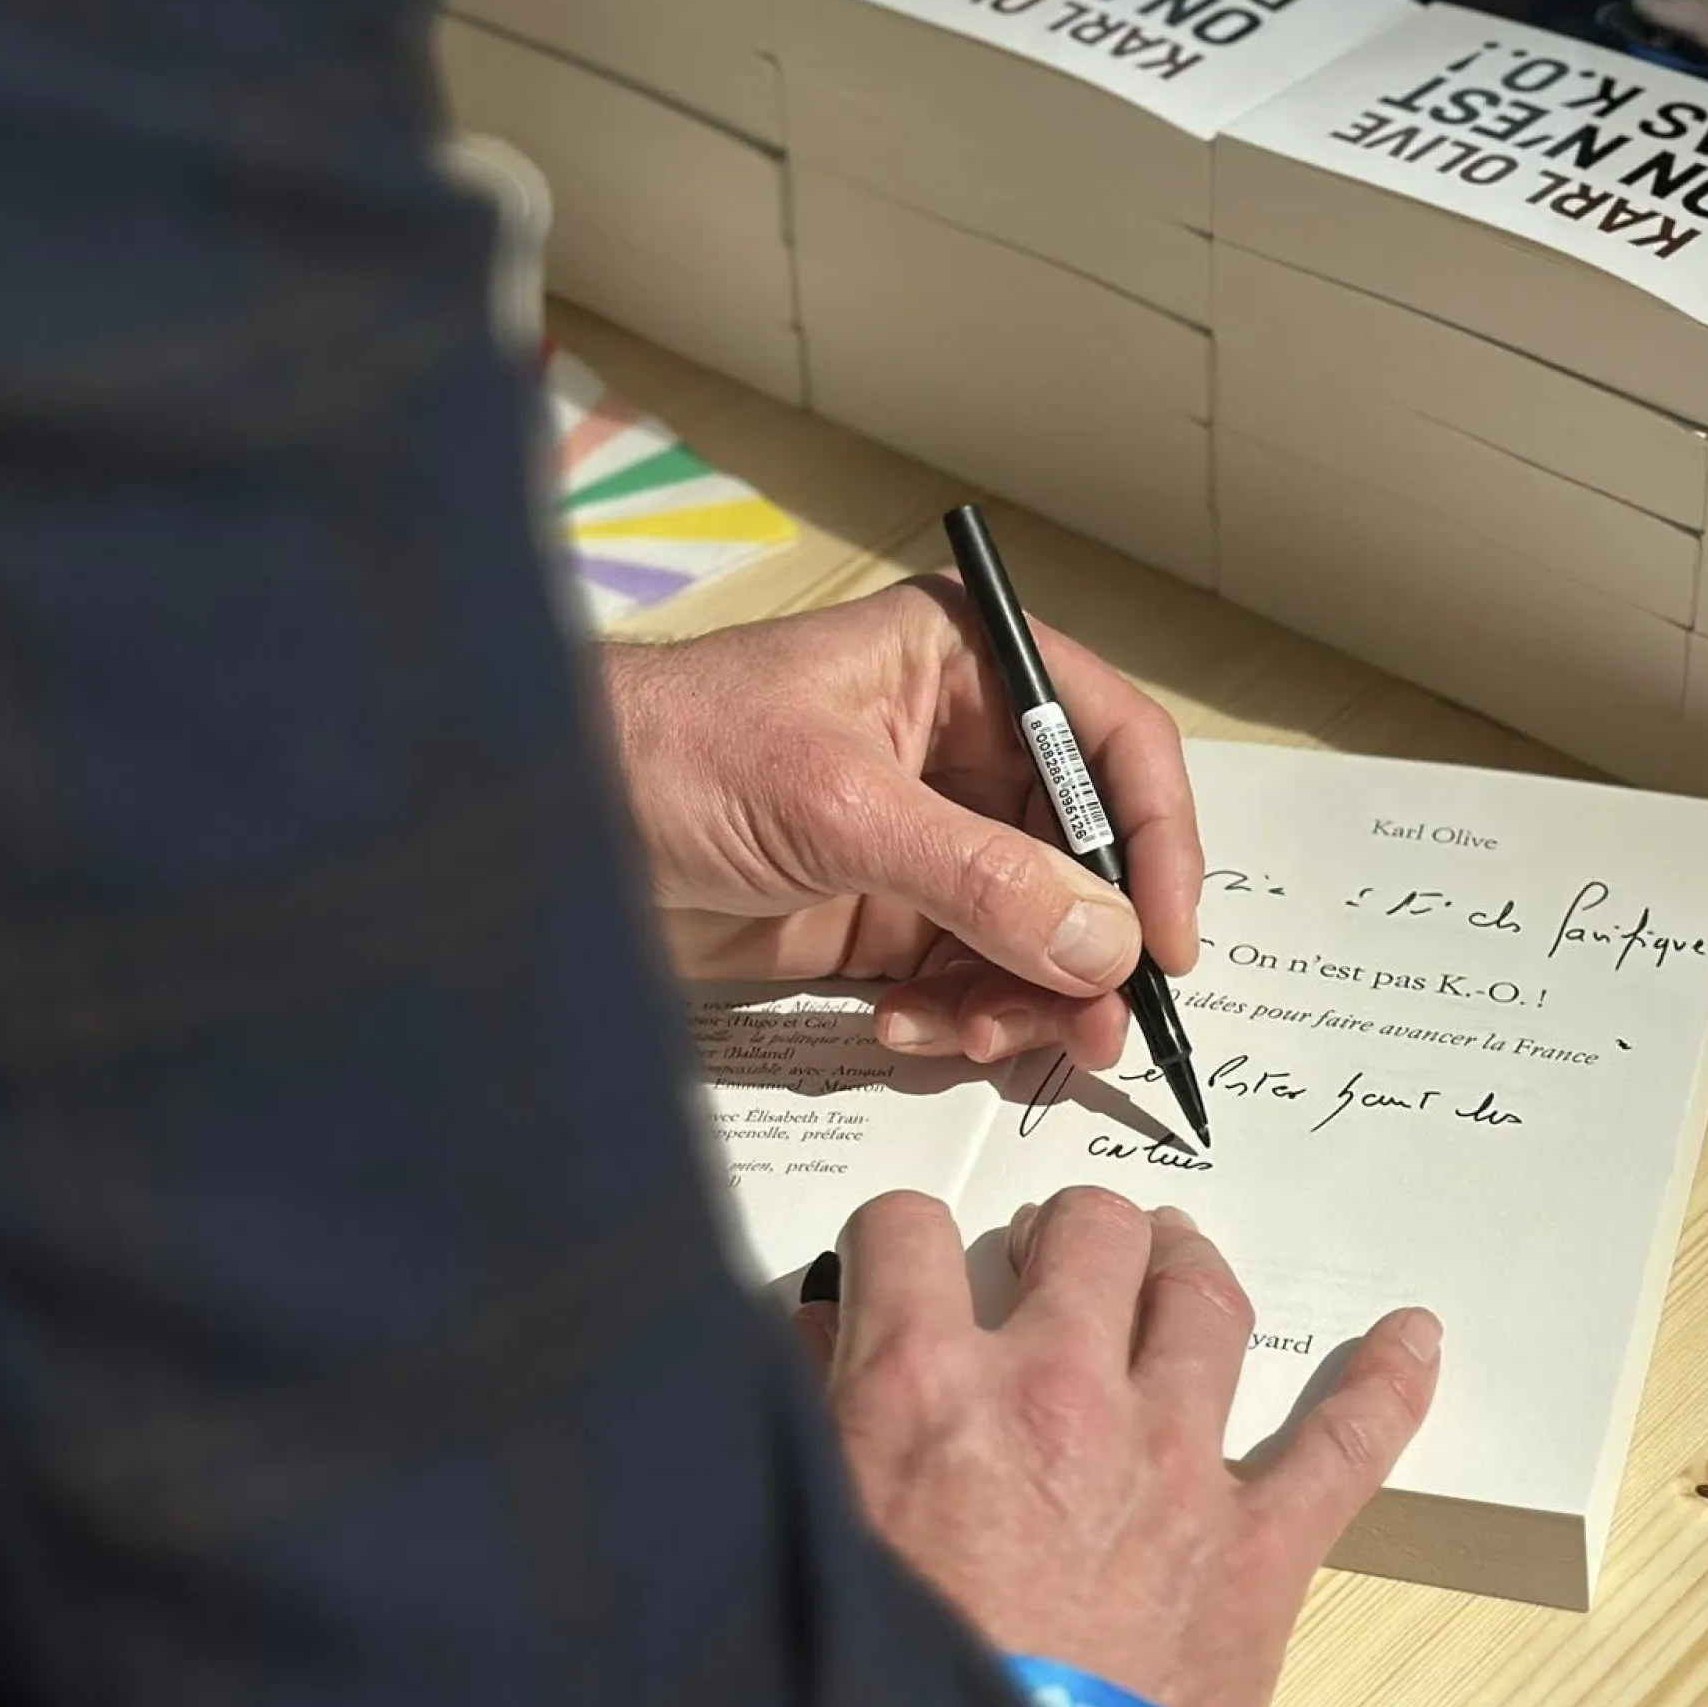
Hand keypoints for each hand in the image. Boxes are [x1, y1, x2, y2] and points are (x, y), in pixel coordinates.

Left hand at [600, 579, 1201, 1068]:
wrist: (541, 828)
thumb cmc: (668, 755)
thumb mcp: (836, 806)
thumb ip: (978, 879)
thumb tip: (1105, 945)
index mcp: (965, 668)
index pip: (1110, 745)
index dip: (1154, 842)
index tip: (1165, 943)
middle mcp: (959, 749)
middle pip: (1085, 857)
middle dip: (1089, 949)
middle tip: (1090, 1031)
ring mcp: (922, 839)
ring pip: (1034, 934)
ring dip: (1023, 999)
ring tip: (974, 1038)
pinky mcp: (879, 918)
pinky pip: (965, 981)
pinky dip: (955, 1019)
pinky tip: (904, 1029)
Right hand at [794, 1188, 1440, 1706]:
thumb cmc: (890, 1690)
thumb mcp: (809, 1532)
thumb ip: (809, 1418)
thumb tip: (820, 1332)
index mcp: (926, 1390)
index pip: (909, 1228)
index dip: (900, 1239)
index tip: (904, 1268)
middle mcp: (1059, 1395)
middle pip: (1088, 1233)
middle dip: (1067, 1232)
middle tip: (1051, 1262)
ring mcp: (1173, 1465)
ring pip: (1202, 1301)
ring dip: (1186, 1265)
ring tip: (1172, 1260)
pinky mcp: (1257, 1549)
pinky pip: (1346, 1441)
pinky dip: (1387, 1383)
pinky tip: (1412, 1337)